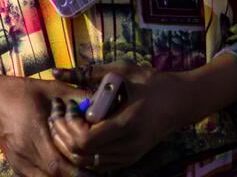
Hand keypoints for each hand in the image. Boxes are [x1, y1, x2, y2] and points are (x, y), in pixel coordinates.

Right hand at [0, 73, 96, 176]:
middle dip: (75, 176)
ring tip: (80, 170)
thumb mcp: (48, 88)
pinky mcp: (15, 165)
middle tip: (94, 170)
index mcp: (32, 134)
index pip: (58, 165)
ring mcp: (17, 162)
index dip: (78, 171)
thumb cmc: (18, 91)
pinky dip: (51, 176)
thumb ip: (75, 96)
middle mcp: (23, 153)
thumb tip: (100, 102)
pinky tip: (64, 169)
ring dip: (63, 176)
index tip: (96, 169)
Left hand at [46, 64, 179, 171]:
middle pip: (81, 154)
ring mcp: (129, 156)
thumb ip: (87, 73)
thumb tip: (56, 72)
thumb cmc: (151, 82)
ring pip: (86, 163)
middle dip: (64, 135)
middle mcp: (127, 146)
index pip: (85, 140)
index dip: (68, 126)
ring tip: (66, 122)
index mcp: (126, 124)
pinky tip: (80, 131)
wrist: (181, 102)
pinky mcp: (129, 159)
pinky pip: (97, 164)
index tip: (67, 106)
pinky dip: (83, 151)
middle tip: (58, 115)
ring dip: (70, 144)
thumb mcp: (121, 72)